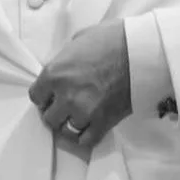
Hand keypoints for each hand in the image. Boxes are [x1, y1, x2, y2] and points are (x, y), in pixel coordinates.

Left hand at [29, 21, 131, 149]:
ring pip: (65, 130)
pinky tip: (89, 126)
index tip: (52, 94)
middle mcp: (65, 97)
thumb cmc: (111, 38)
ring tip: (79, 115)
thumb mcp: (78, 40)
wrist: (143, 51)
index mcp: (54, 74)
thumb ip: (64, 60)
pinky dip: (85, 136)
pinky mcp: (103, 123)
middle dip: (56, 111)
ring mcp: (84, 112)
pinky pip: (85, 140)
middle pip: (49, 117)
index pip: (36, 96)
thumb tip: (62, 70)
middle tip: (66, 105)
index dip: (44, 95)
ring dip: (70, 123)